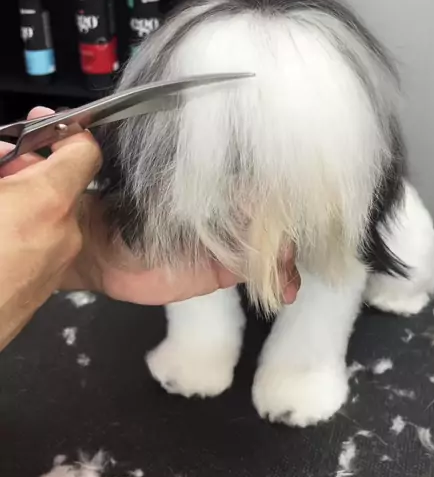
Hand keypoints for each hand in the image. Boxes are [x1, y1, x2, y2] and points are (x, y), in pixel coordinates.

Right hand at [0, 107, 100, 350]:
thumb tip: (1, 153)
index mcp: (48, 200)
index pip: (84, 150)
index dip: (65, 131)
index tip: (41, 124)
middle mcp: (64, 232)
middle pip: (61, 182)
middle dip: (28, 167)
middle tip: (1, 165)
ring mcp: (57, 263)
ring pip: (50, 214)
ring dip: (24, 200)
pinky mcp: (44, 287)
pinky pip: (43, 243)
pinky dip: (24, 229)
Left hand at [62, 202, 299, 305]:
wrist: (104, 250)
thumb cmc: (132, 213)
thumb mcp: (172, 199)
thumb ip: (210, 199)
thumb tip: (248, 198)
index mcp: (219, 186)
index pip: (262, 191)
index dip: (279, 206)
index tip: (287, 218)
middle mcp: (230, 211)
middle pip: (273, 221)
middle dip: (285, 237)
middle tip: (285, 254)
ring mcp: (230, 241)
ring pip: (270, 248)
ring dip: (286, 261)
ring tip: (287, 277)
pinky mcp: (224, 271)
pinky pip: (257, 273)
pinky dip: (275, 280)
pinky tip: (286, 290)